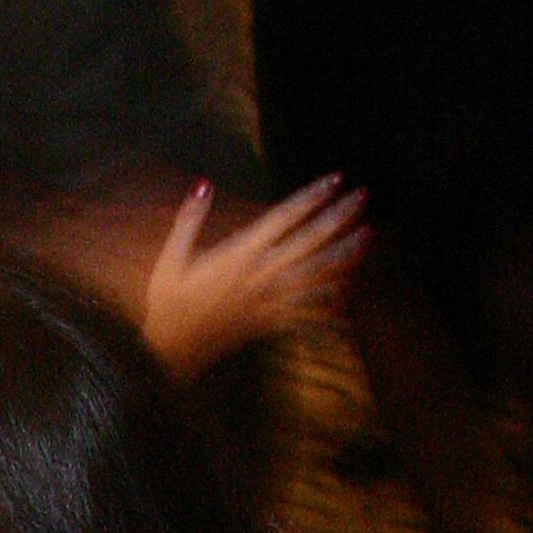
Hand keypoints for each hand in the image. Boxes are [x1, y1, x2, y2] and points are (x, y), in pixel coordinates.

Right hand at [142, 174, 368, 375]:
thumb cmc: (164, 305)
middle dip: (338, 218)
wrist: (165, 353)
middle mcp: (257, 277)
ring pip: (314, 276)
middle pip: (308, 242)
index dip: (311, 197)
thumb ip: (188, 219)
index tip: (335, 179)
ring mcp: (265, 302)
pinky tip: (348, 287)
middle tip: (363, 196)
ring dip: (344, 255)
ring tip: (368, 235)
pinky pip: (304, 311)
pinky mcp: (265, 323)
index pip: (283, 219)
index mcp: (237, 255)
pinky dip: (328, 299)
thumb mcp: (169, 259)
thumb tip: (203, 184)